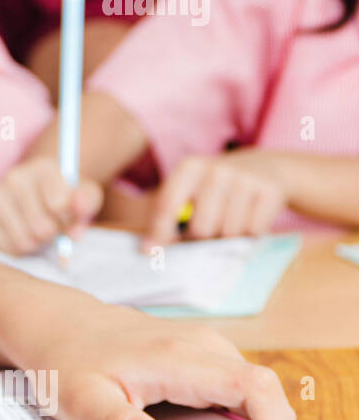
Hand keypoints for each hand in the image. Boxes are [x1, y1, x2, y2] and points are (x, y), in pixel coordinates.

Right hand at [0, 157, 103, 254]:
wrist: (39, 193)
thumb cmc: (66, 197)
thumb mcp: (86, 195)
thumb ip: (87, 201)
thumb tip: (79, 207)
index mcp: (43, 168)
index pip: (59, 205)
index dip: (70, 218)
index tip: (69, 214)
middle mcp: (15, 177)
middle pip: (41, 227)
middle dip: (53, 234)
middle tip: (55, 225)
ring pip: (23, 240)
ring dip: (37, 244)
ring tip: (40, 230)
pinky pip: (7, 248)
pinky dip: (20, 248)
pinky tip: (24, 234)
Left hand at [11, 307, 296, 419]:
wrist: (51, 322)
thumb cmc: (64, 360)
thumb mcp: (79, 400)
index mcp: (180, 358)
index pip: (254, 386)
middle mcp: (200, 346)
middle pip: (261, 389)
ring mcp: (200, 344)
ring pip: (246, 387)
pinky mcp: (194, 351)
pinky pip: (227, 382)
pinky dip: (225, 410)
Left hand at [142, 149, 286, 249]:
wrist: (266, 167)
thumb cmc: (216, 188)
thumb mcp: (191, 191)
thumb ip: (169, 217)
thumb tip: (149, 250)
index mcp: (189, 167)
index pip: (167, 205)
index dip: (159, 232)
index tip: (149, 252)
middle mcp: (216, 169)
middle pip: (200, 228)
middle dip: (200, 239)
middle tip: (205, 232)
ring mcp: (245, 179)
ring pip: (228, 233)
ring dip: (227, 237)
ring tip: (228, 222)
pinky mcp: (269, 191)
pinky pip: (252, 231)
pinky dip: (248, 234)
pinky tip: (247, 218)